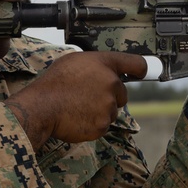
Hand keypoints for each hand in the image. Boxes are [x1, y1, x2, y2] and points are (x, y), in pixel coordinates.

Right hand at [6, 51, 147, 145]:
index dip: (142, 68)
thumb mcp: (74, 61)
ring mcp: (108, 106)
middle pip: (121, 94)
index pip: (135, 63)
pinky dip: (92, 124)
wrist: (41, 107)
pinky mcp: (103, 125)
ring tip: (77, 106)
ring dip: (99, 111)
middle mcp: (111, 84)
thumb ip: (95, 65)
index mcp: (104, 64)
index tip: (145, 72)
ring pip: (111, 111)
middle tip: (87, 96)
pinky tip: (77, 117)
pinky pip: (102, 125)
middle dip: (109, 96)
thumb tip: (105, 70)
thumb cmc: (53, 84)